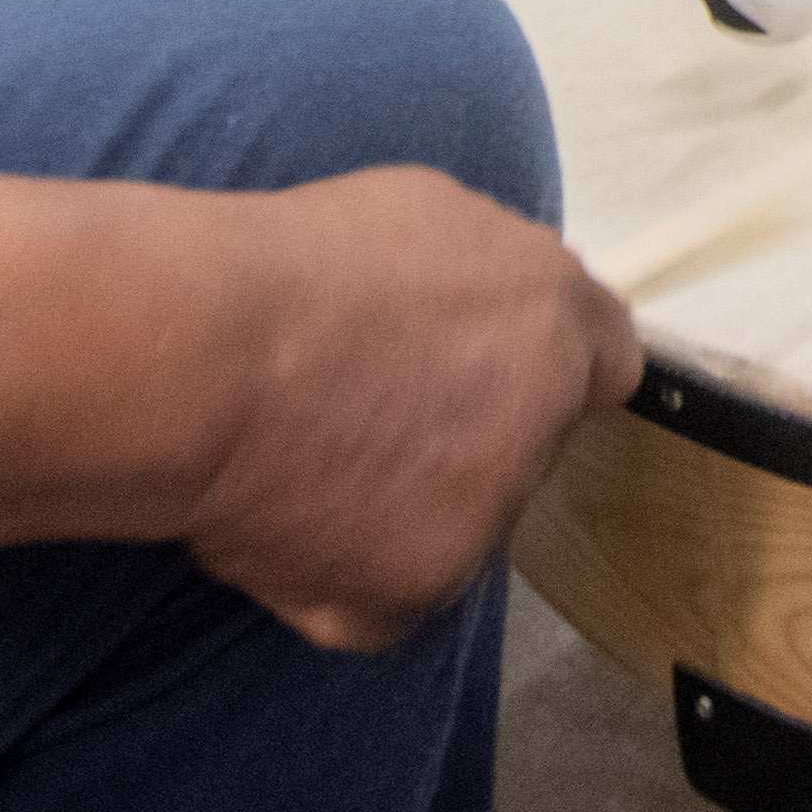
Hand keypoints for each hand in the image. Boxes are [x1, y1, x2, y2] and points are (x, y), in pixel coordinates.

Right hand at [178, 169, 639, 650]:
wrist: (206, 356)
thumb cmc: (289, 268)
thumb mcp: (420, 217)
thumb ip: (482, 275)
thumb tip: (482, 313)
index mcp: (553, 313)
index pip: (606, 359)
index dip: (546, 370)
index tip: (496, 378)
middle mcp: (541, 417)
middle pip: (521, 448)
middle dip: (461, 442)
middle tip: (361, 418)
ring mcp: (487, 513)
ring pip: (449, 526)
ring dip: (391, 510)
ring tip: (297, 459)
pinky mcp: (423, 588)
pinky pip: (380, 595)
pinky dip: (329, 574)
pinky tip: (272, 518)